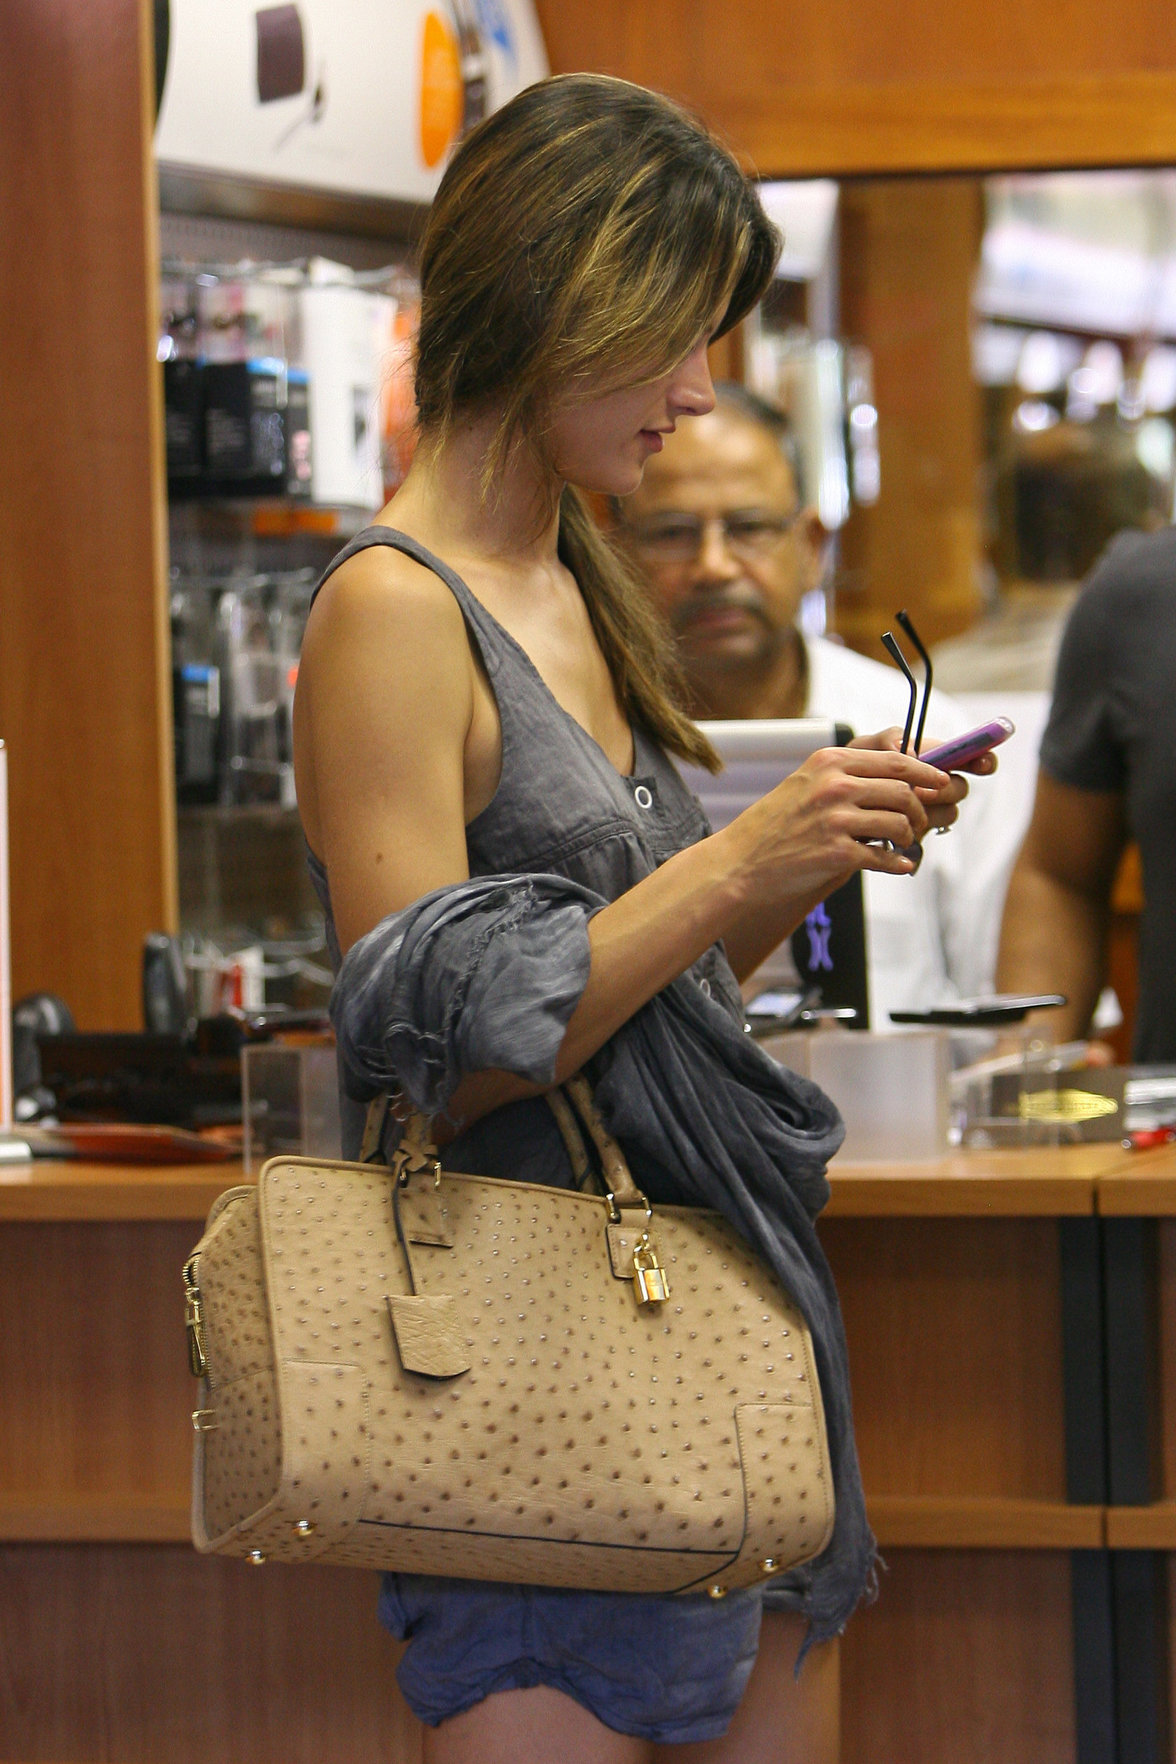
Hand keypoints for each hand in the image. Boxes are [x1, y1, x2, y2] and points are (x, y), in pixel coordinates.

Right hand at [719, 741, 953, 910]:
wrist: (741, 861)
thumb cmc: (776, 823)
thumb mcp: (807, 782)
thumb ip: (847, 775)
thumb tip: (900, 778)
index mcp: (830, 761)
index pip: (895, 760)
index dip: (927, 772)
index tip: (943, 781)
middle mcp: (834, 786)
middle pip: (904, 791)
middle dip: (920, 810)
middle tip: (918, 824)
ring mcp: (836, 820)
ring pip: (899, 823)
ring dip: (907, 837)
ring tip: (901, 844)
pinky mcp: (836, 853)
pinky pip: (884, 857)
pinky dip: (897, 863)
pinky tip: (899, 865)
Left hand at [849, 726, 992, 833]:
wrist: (829, 809)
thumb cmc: (847, 772)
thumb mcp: (862, 750)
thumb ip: (887, 741)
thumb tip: (912, 750)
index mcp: (927, 758)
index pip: (967, 756)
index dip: (981, 758)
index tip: (984, 763)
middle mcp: (933, 785)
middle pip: (961, 788)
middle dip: (946, 789)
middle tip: (923, 792)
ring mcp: (927, 811)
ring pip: (948, 813)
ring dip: (929, 810)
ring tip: (902, 808)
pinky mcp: (916, 834)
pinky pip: (927, 835)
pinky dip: (913, 830)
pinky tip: (894, 825)